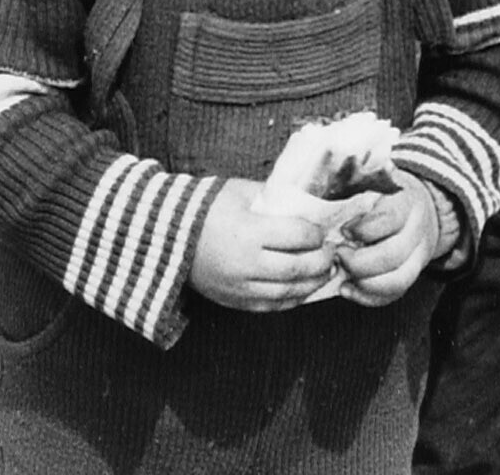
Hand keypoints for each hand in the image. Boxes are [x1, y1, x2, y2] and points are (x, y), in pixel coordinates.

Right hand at [189, 178, 338, 310]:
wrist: (167, 235)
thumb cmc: (205, 208)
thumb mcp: (241, 193)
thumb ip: (274, 198)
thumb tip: (305, 204)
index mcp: (249, 232)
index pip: (298, 236)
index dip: (316, 234)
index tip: (323, 231)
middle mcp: (246, 263)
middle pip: (298, 268)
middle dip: (322, 262)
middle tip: (332, 253)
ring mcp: (239, 287)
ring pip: (288, 293)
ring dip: (312, 284)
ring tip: (325, 273)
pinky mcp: (233, 301)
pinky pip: (271, 307)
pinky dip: (292, 300)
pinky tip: (303, 290)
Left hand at [332, 170, 439, 307]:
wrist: (421, 207)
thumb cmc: (385, 193)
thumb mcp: (374, 180)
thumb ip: (352, 181)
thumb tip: (320, 180)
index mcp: (406, 202)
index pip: (390, 219)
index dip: (365, 229)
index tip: (343, 230)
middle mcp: (417, 231)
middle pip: (393, 255)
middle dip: (359, 262)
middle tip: (338, 255)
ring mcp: (419, 256)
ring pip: (398, 280)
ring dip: (364, 283)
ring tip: (342, 274)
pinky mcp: (413, 275)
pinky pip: (394, 294)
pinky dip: (368, 297)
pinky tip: (348, 289)